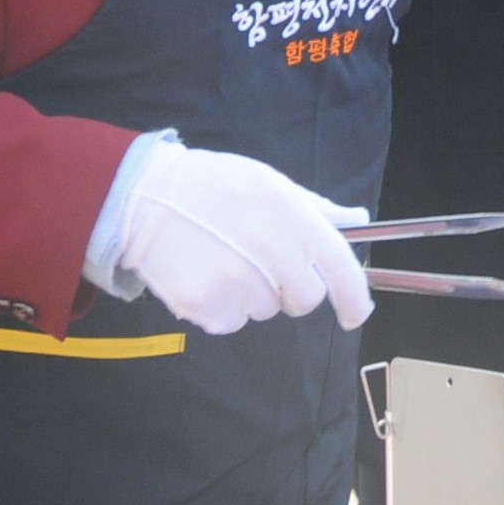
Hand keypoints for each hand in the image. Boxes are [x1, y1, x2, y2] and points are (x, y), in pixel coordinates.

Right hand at [103, 142, 373, 334]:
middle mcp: (273, 255)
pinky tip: (204, 275)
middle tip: (264, 263)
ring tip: (224, 259)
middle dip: (293, 289)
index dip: (355, 298)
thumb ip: (316, 209)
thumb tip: (358, 219)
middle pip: (305, 298)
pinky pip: (233, 321)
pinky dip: (224, 307)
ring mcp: (241, 286)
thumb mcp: (270, 183)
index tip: (356, 313)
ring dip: (254, 294)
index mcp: (294, 218)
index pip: (340, 268)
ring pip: (266, 310)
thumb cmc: (212, 186)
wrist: (145, 199)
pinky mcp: (210, 309)